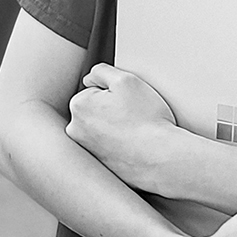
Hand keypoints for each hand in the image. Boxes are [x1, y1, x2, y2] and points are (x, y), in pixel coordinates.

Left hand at [67, 64, 182, 192]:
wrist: (161, 159)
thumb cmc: (146, 121)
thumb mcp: (126, 80)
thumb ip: (101, 71)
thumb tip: (89, 79)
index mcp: (78, 106)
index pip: (94, 89)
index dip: (115, 93)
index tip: (129, 103)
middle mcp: (75, 131)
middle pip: (95, 110)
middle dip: (112, 110)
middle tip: (133, 116)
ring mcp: (86, 150)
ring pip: (102, 129)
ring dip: (115, 127)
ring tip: (134, 131)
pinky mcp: (98, 166)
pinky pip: (109, 147)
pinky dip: (119, 145)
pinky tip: (133, 145)